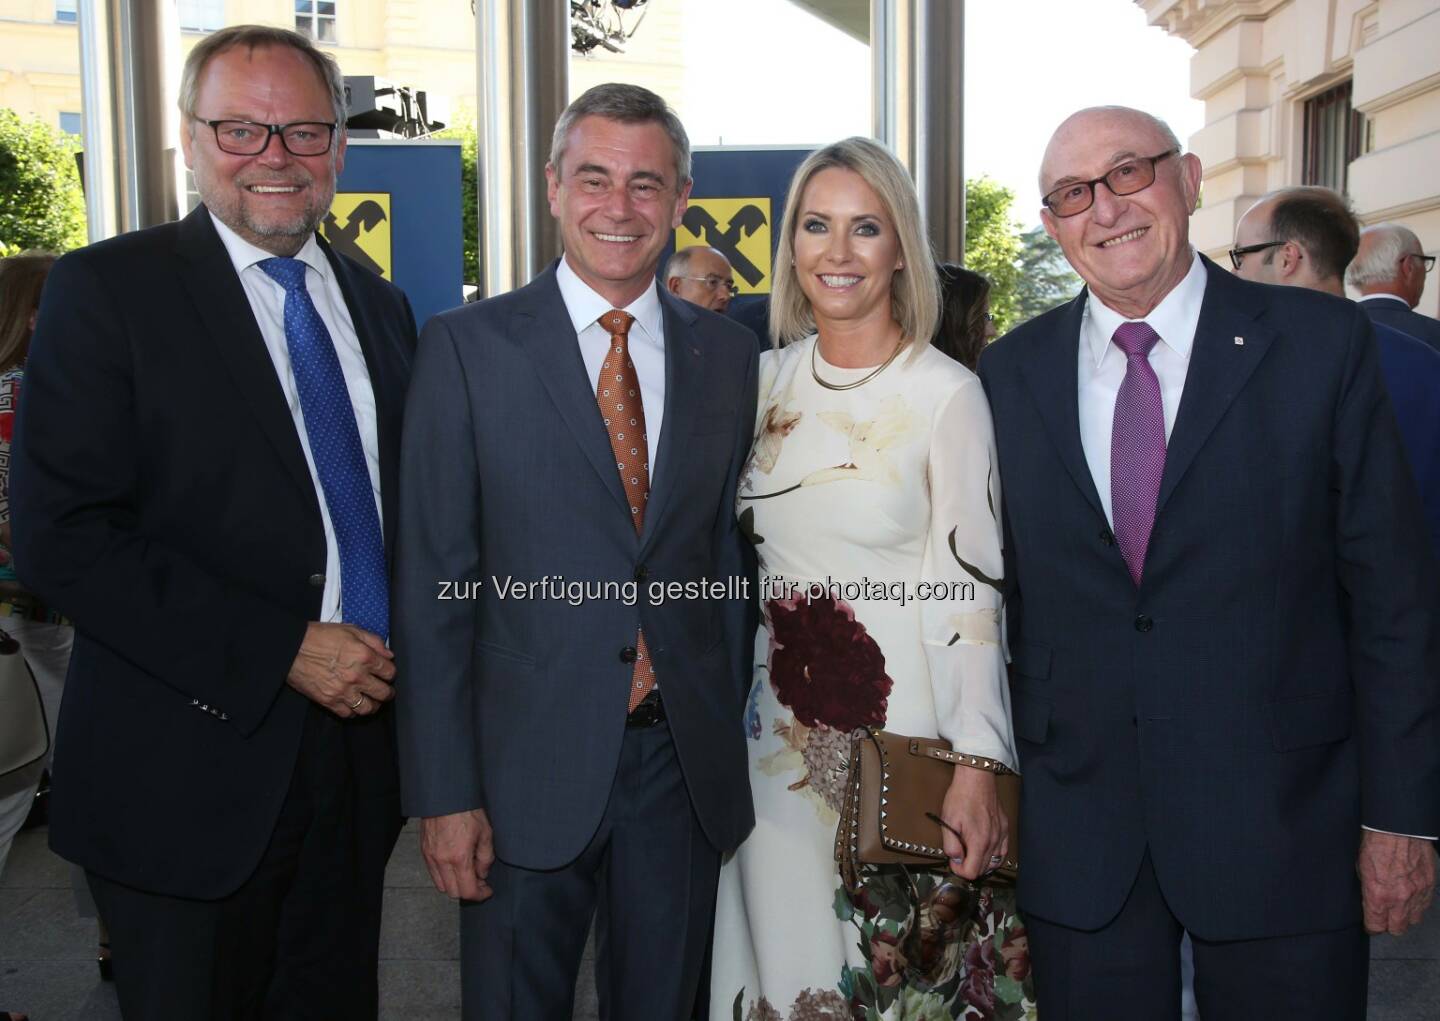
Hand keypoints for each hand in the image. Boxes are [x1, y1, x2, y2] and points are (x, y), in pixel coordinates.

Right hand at [286, 622, 394, 717]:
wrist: (291, 648)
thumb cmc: (319, 637)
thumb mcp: (351, 630)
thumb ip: (374, 641)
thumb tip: (389, 655)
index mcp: (364, 656)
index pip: (389, 672)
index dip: (390, 672)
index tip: (386, 673)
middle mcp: (356, 676)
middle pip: (383, 693)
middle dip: (387, 692)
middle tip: (384, 690)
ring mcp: (342, 691)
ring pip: (368, 708)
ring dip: (373, 704)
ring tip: (371, 699)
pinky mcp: (329, 701)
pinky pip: (348, 714)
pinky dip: (354, 711)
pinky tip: (353, 703)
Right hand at [421, 809, 494, 901]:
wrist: (446, 796)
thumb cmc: (467, 810)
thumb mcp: (486, 833)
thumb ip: (485, 858)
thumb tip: (483, 873)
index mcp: (459, 858)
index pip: (468, 891)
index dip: (480, 894)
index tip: (487, 890)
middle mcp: (442, 861)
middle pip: (453, 892)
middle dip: (468, 891)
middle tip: (480, 882)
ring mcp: (431, 857)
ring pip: (441, 885)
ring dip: (455, 885)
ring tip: (467, 873)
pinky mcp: (424, 851)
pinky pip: (433, 873)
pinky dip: (444, 876)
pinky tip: (455, 866)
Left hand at [940, 765, 1007, 881]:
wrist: (976, 779)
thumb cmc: (961, 797)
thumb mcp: (948, 821)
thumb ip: (951, 845)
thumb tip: (955, 859)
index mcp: (978, 841)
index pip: (972, 872)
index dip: (959, 871)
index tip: (953, 862)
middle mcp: (993, 841)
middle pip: (983, 869)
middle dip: (969, 867)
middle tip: (959, 857)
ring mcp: (1001, 835)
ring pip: (994, 862)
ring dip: (981, 863)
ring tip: (970, 854)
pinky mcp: (1005, 828)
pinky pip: (1003, 851)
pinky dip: (994, 856)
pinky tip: (986, 851)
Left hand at [1357, 830, 1434, 934]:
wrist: (1397, 828)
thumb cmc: (1375, 843)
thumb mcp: (1361, 869)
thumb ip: (1367, 890)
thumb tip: (1369, 901)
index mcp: (1378, 895)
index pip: (1376, 926)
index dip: (1372, 926)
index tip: (1370, 924)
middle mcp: (1399, 899)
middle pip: (1397, 929)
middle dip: (1388, 926)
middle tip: (1383, 918)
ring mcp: (1417, 893)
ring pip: (1413, 920)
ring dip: (1404, 916)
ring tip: (1397, 907)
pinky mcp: (1429, 885)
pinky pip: (1424, 906)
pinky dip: (1417, 905)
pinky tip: (1409, 898)